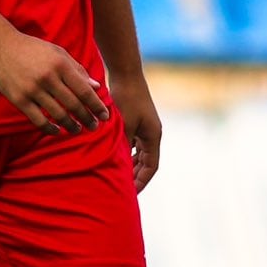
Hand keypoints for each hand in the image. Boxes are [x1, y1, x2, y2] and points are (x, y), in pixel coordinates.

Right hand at [0, 32, 109, 134]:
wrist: (1, 45)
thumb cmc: (34, 49)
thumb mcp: (58, 53)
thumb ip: (78, 70)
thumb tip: (96, 88)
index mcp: (60, 65)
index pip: (84, 91)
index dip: (96, 106)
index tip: (105, 116)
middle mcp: (48, 78)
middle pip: (73, 105)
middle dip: (87, 118)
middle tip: (94, 126)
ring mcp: (32, 90)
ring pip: (58, 114)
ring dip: (71, 125)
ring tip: (78, 129)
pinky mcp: (19, 99)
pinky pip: (38, 120)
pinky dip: (50, 128)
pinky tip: (57, 130)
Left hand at [107, 69, 160, 191]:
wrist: (125, 73)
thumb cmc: (125, 98)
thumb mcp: (124, 126)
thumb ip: (123, 146)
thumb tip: (119, 166)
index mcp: (153, 136)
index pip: (151, 167)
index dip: (141, 182)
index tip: (130, 193)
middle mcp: (152, 133)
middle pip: (146, 162)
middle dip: (135, 176)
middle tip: (121, 189)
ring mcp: (144, 126)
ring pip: (139, 153)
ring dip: (130, 165)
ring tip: (116, 177)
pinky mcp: (136, 120)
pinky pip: (132, 143)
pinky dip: (125, 153)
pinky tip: (112, 159)